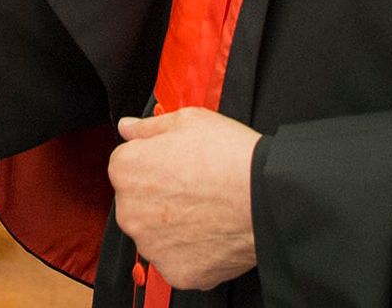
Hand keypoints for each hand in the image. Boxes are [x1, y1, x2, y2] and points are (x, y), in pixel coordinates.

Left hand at [110, 108, 259, 290]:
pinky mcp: (176, 272)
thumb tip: (128, 127)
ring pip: (156, 234)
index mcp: (126, 170)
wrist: (265, 197)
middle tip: (194, 187)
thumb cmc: (229, 157)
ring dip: (173, 225)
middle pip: (138, 203)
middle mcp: (130, 211)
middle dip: (160, 196)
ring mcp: (152, 245)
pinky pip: (178, 260)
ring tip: (206, 209)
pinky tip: (211, 231)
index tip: (174, 164)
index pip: (126, 166)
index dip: (153, 162)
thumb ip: (148, 126)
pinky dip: (192, 251)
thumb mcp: (187, 119)